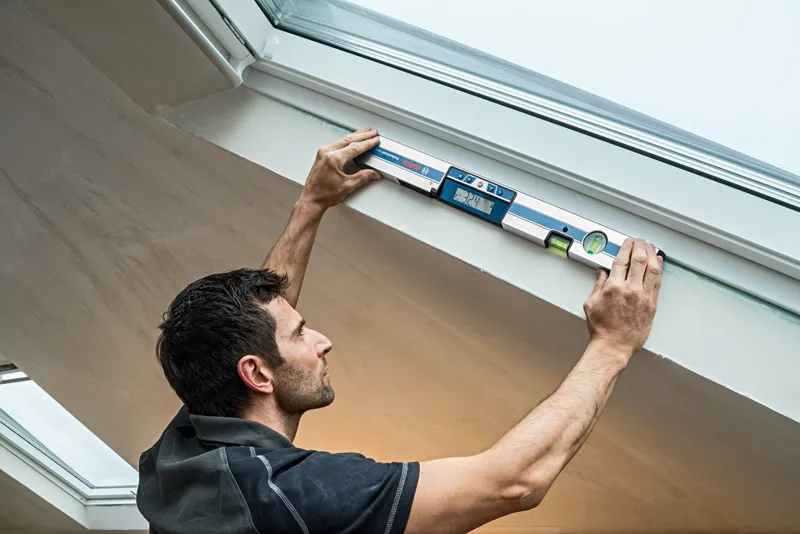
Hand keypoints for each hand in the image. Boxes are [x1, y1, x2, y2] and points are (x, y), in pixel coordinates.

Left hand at [299, 127, 381, 212]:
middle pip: (349, 139)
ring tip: (365, 132)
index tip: (375, 140)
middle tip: (373, 132)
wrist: (312, 199)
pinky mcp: (321, 155)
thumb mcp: (348, 186)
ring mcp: (322, 153)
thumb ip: (363, 177)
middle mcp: (327, 152)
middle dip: (363, 135)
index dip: (367, 143)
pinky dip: (346, 140)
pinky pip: (336, 143)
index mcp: (333, 159)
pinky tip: (351, 139)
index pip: (355, 147)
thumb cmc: (324, 195)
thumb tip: (373, 173)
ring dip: (355, 136)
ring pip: (342, 140)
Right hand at [583, 238, 662, 360]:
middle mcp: (630, 290)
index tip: (627, 242)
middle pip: (639, 260)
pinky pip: (658, 282)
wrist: (613, 345)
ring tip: (651, 246)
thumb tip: (602, 274)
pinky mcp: (652, 304)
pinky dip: (659, 269)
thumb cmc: (602, 328)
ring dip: (652, 254)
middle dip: (640, 246)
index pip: (622, 260)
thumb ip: (598, 285)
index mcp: (613, 287)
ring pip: (652, 268)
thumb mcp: (591, 303)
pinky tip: (658, 262)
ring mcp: (643, 296)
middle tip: (640, 241)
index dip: (625, 248)